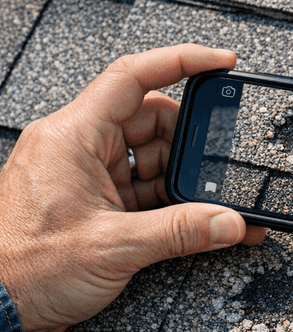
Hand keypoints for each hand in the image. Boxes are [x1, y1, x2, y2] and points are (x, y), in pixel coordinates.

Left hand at [0, 44, 265, 331]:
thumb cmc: (24, 271)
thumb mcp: (114, 246)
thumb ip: (181, 230)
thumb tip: (228, 221)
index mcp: (72, 136)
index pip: (133, 76)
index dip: (181, 61)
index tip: (220, 62)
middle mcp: (77, 147)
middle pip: (149, 119)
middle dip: (188, 142)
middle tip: (216, 165)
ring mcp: (86, 175)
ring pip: (149, 155)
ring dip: (180, 177)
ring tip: (206, 202)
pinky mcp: (93, 202)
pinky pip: (141, 186)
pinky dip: (170, 200)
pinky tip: (193, 218)